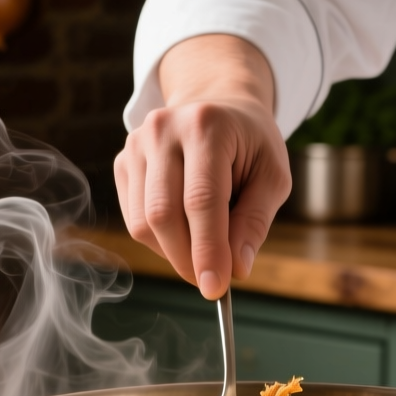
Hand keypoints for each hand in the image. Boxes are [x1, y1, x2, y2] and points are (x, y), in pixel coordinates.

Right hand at [114, 35, 292, 298]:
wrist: (217, 107)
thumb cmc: (250, 145)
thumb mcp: (273, 176)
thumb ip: (255, 222)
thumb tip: (236, 270)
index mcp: (206, 126)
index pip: (201, 200)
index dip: (207, 250)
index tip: (215, 288)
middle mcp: (163, 129)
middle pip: (164, 214)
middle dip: (187, 259)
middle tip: (211, 282)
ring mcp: (136, 145)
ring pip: (143, 223)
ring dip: (174, 252)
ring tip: (204, 247)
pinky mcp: (123, 162)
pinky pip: (134, 220)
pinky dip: (160, 240)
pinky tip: (186, 230)